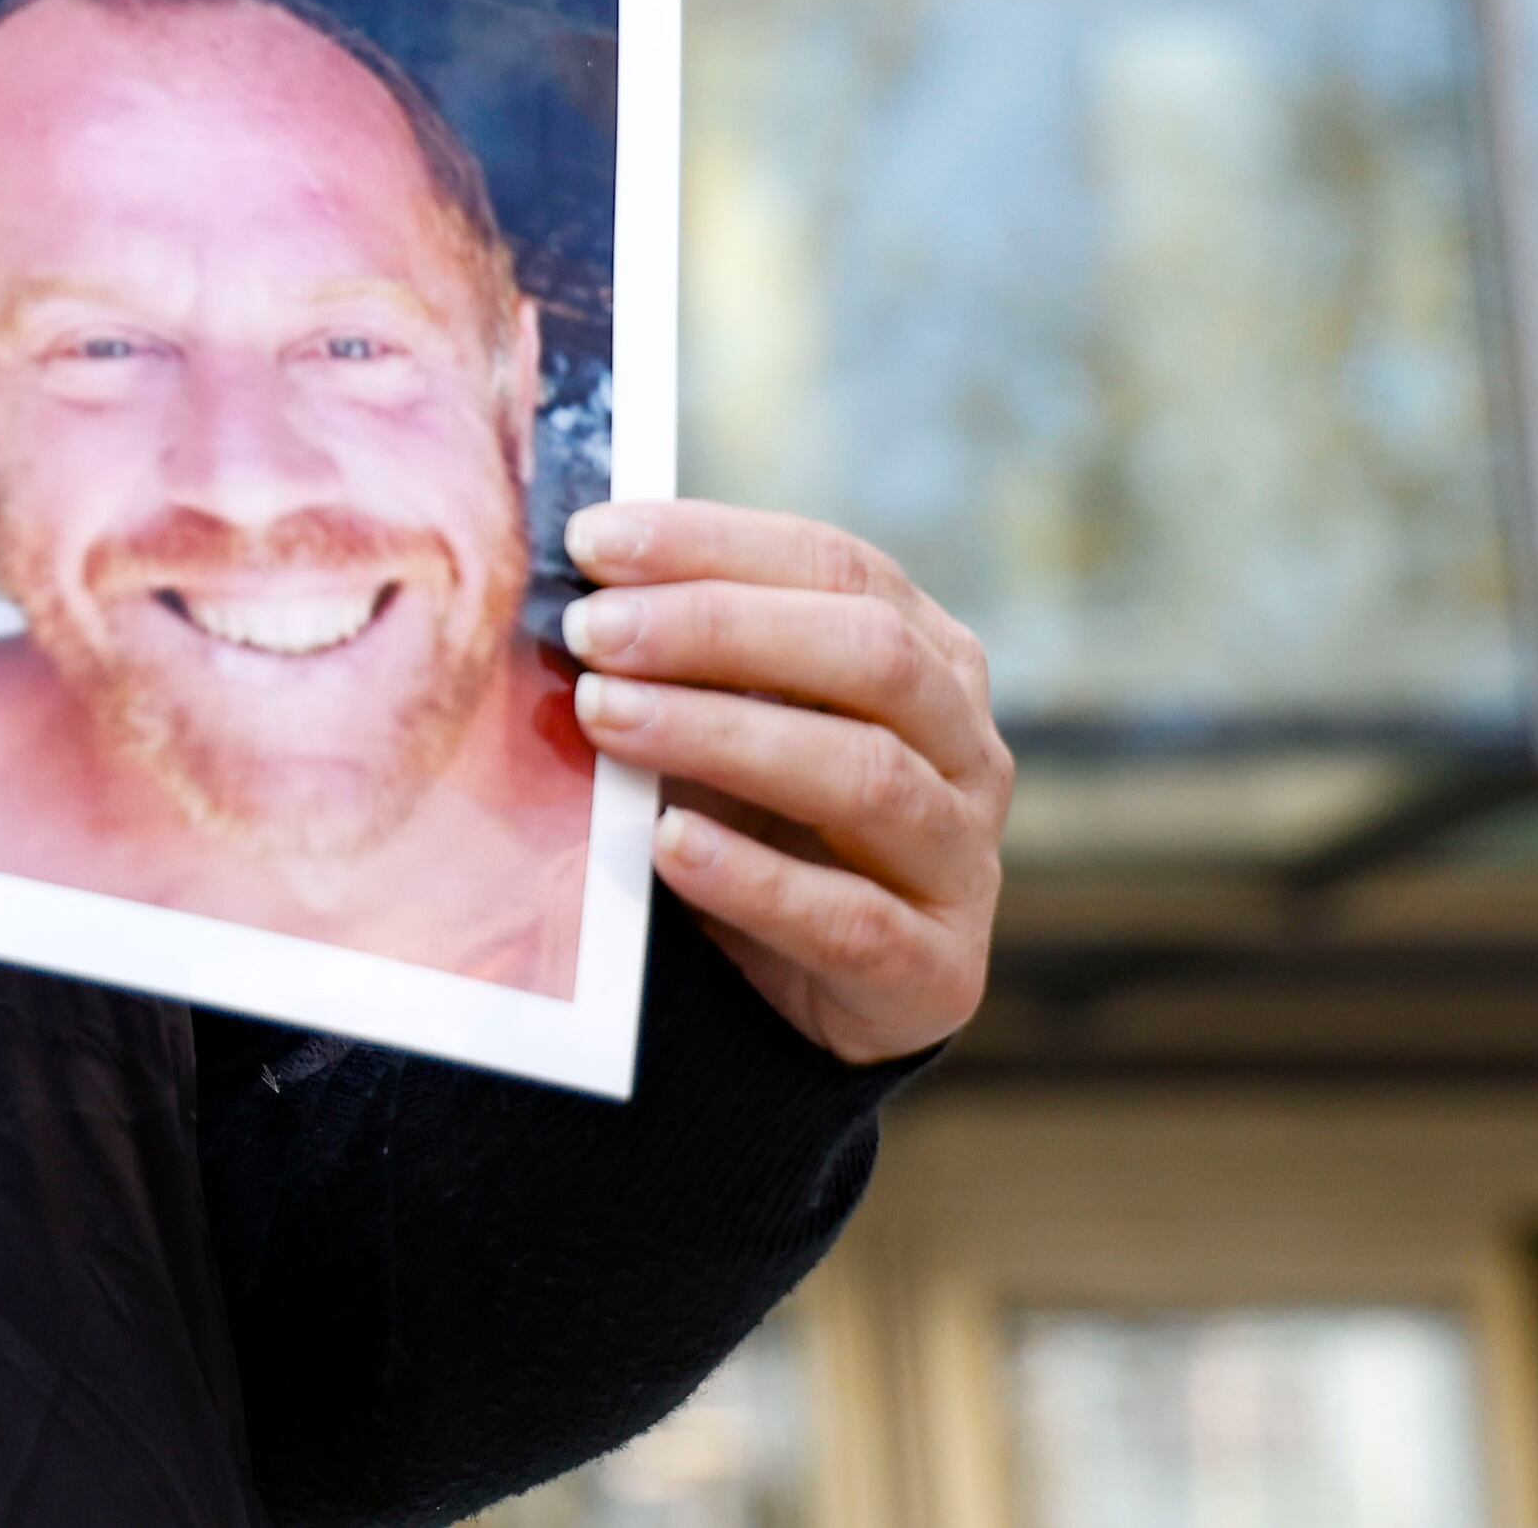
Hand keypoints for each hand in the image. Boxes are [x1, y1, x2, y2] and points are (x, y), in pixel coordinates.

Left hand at [561, 501, 1009, 1066]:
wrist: (808, 995)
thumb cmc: (758, 821)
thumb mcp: (730, 722)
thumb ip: (683, 657)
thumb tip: (570, 584)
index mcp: (930, 658)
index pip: (837, 566)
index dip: (714, 544)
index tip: (592, 542)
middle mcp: (967, 749)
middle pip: (871, 656)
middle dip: (718, 628)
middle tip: (592, 632)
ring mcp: (962, 861)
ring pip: (869, 777)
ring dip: (723, 736)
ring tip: (605, 718)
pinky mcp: (937, 972)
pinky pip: (851, 919)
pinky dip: (753, 877)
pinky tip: (668, 844)